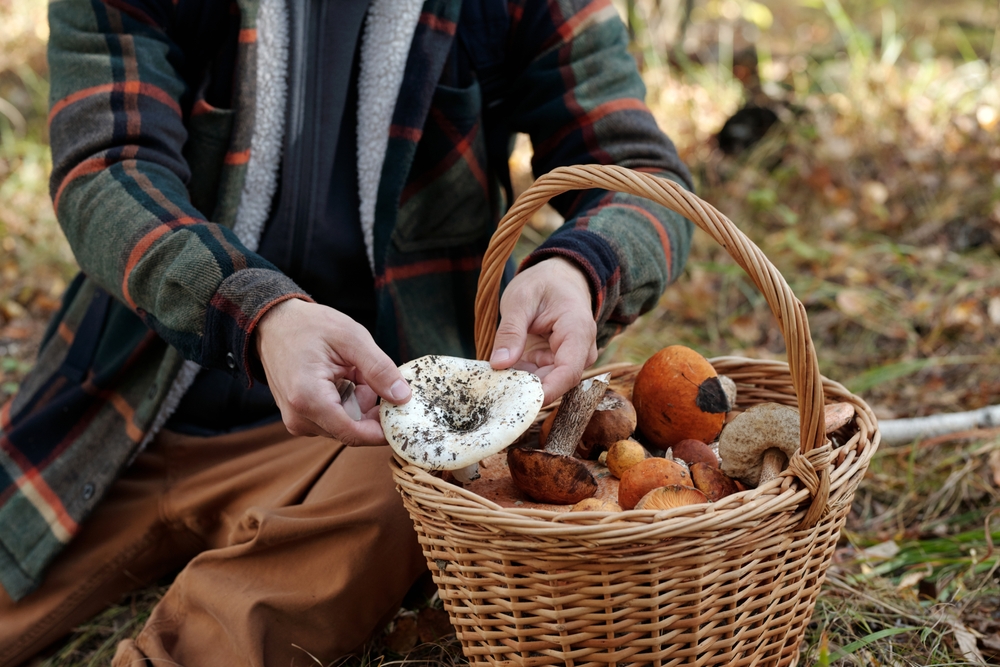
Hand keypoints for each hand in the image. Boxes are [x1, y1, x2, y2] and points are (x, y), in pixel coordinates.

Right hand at [253, 299, 409, 445]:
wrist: (273, 324)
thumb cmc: (308, 326)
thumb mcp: (351, 338)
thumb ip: (379, 369)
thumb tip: (402, 397)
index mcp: (309, 399)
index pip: (355, 434)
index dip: (384, 430)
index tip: (405, 416)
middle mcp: (300, 418)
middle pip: (353, 430)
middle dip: (371, 408)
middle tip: (370, 375)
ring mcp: (298, 421)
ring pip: (347, 425)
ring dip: (359, 402)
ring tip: (351, 371)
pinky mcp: (301, 419)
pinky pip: (336, 419)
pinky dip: (347, 401)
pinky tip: (342, 378)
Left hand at [489, 258, 597, 404]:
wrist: (559, 277)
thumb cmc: (543, 283)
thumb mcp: (520, 300)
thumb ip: (510, 331)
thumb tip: (499, 364)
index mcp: (577, 331)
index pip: (569, 371)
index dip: (547, 391)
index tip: (520, 402)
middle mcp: (581, 350)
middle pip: (557, 382)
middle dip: (526, 389)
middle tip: (493, 389)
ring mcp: (570, 358)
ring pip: (546, 383)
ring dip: (521, 383)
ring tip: (494, 378)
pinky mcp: (557, 363)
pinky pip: (539, 377)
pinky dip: (520, 376)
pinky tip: (502, 372)